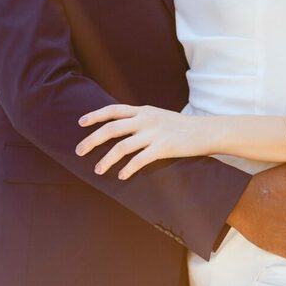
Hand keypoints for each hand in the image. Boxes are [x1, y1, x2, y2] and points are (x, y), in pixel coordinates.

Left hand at [76, 104, 209, 177]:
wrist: (207, 131)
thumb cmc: (182, 126)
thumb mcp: (159, 115)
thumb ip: (141, 118)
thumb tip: (121, 126)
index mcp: (143, 110)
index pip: (113, 110)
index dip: (95, 115)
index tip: (81, 123)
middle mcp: (146, 119)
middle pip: (111, 129)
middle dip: (92, 140)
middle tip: (79, 151)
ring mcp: (154, 133)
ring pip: (122, 147)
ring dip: (107, 160)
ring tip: (98, 170)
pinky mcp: (163, 148)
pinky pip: (139, 160)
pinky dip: (128, 169)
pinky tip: (122, 176)